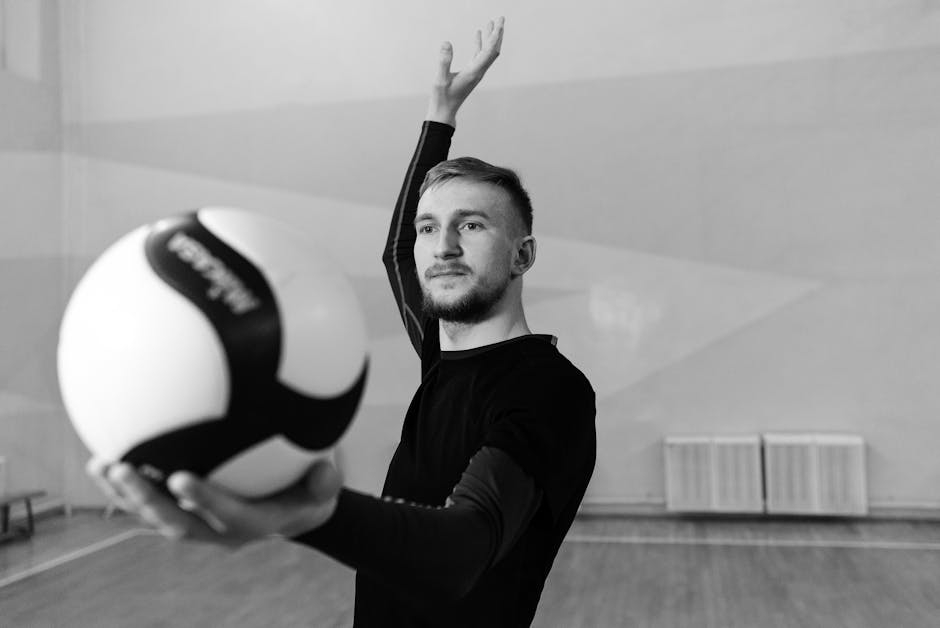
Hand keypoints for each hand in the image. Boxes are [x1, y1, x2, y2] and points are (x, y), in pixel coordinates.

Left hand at [86, 457, 341, 547]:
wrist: (293, 510)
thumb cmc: (311, 488)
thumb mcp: (327, 486)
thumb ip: (327, 480)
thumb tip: (326, 470)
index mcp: (258, 522)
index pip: (229, 515)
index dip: (204, 500)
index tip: (180, 477)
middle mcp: (221, 531)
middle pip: (181, 524)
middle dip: (149, 499)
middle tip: (123, 470)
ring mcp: (200, 524)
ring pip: (158, 517)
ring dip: (128, 495)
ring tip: (102, 465)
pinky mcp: (185, 514)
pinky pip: (151, 504)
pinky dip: (126, 488)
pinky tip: (102, 460)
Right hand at [427, 16, 504, 126]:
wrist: (444, 112)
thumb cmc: (442, 98)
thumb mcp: (440, 79)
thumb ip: (443, 61)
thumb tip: (447, 42)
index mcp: (474, 72)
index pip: (490, 51)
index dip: (496, 36)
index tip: (499, 22)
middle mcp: (478, 71)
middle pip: (493, 50)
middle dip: (498, 34)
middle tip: (501, 18)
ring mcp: (476, 72)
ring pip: (487, 52)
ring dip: (491, 37)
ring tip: (492, 22)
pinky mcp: (471, 73)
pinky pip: (479, 55)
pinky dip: (480, 43)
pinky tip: (478, 33)